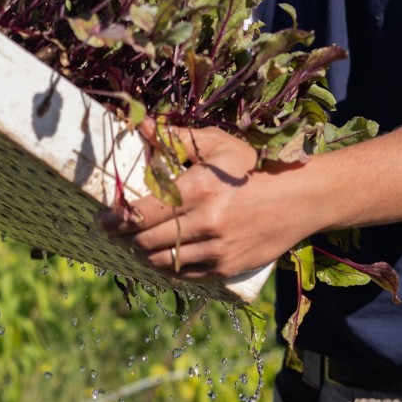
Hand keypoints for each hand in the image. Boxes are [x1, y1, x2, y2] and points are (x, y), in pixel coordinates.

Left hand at [98, 126, 311, 279]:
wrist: (297, 201)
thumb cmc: (251, 171)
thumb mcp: (218, 147)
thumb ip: (178, 138)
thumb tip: (144, 126)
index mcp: (199, 189)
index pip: (141, 212)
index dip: (116, 220)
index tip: (104, 220)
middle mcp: (205, 222)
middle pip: (145, 240)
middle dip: (125, 237)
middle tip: (117, 231)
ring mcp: (215, 249)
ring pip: (160, 261)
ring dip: (142, 253)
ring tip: (138, 242)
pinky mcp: (224, 268)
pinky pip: (182, 274)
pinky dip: (166, 266)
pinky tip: (163, 254)